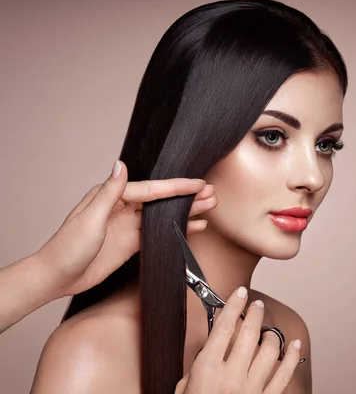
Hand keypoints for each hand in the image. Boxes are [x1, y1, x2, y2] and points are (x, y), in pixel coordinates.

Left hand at [33, 160, 216, 297]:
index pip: (151, 189)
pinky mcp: (132, 242)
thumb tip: (120, 165)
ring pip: (164, 214)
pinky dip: (178, 229)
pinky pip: (159, 232)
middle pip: (161, 199)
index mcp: (111, 196)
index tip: (197, 183)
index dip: (176, 186)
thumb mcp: (89, 219)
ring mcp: (129, 225)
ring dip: (186, 210)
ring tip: (210, 205)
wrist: (57, 277)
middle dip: (187, 196)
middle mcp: (122, 207)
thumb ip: (109, 193)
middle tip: (210, 192)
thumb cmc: (66, 247)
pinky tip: (194, 226)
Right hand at [174, 287, 301, 393]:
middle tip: (255, 306)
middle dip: (254, 315)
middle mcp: (231, 378)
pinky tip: (294, 346)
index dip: (233, 306)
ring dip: (270, 334)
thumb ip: (199, 366)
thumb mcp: (185, 388)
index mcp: (207, 371)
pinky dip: (291, 358)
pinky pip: (284, 375)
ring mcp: (251, 390)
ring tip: (267, 327)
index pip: (223, 328)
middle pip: (248, 335)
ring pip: (269, 351)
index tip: (239, 293)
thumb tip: (214, 345)